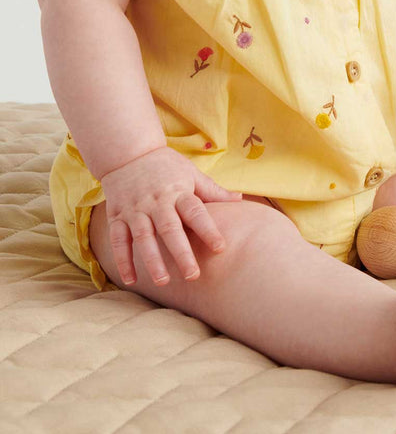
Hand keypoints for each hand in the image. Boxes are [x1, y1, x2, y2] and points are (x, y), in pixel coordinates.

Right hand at [99, 146, 242, 286]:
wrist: (129, 151)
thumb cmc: (166, 165)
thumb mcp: (191, 173)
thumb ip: (212, 191)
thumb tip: (240, 200)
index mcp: (178, 191)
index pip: (196, 212)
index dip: (208, 229)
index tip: (221, 248)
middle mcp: (157, 201)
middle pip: (169, 229)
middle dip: (181, 253)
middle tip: (193, 276)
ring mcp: (135, 209)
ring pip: (143, 237)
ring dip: (152, 261)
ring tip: (163, 282)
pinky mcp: (117, 215)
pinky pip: (119, 240)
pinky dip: (123, 260)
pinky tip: (131, 280)